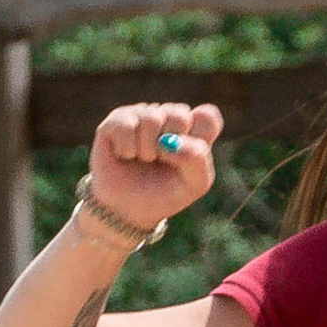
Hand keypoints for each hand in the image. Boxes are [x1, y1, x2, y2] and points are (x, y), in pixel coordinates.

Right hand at [81, 100, 223, 237]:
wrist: (126, 211)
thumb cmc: (163, 195)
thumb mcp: (193, 185)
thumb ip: (197, 160)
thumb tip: (171, 141)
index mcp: (193, 130)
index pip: (208, 117)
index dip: (198, 138)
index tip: (186, 159)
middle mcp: (169, 116)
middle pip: (180, 116)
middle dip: (170, 148)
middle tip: (161, 162)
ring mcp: (144, 114)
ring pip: (152, 119)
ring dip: (146, 151)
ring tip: (142, 160)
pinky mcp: (118, 118)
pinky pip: (126, 126)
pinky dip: (126, 149)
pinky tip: (124, 155)